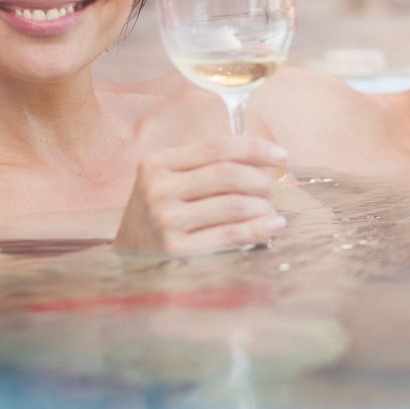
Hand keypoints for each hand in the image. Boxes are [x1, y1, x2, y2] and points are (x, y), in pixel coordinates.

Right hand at [116, 136, 288, 254]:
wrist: (129, 261)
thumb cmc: (160, 218)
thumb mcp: (168, 184)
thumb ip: (203, 167)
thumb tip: (260, 156)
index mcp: (156, 164)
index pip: (216, 147)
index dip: (254, 148)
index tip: (280, 155)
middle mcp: (157, 189)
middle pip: (228, 174)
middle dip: (261, 180)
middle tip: (272, 190)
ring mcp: (165, 220)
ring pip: (234, 204)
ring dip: (262, 206)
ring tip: (270, 211)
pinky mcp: (176, 250)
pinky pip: (230, 234)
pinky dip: (259, 228)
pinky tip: (273, 226)